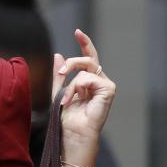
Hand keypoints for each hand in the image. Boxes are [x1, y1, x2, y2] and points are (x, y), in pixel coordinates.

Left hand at [53, 29, 115, 147]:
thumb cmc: (67, 120)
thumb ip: (59, 75)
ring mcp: (105, 86)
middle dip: (72, 63)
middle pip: (88, 59)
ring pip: (86, 70)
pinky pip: (88, 78)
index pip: (89, 58)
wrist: (73, 135)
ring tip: (66, 99)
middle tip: (61, 74)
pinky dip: (77, 88)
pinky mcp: (108, 90)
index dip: (85, 43)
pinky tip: (74, 100)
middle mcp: (99, 82)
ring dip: (70, 84)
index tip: (77, 31)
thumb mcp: (58, 92)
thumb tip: (58, 55)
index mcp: (89, 82)